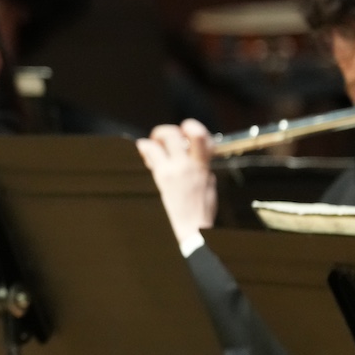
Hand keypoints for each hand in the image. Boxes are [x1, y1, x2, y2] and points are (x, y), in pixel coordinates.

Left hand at [136, 120, 217, 255]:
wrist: (192, 228)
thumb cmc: (202, 209)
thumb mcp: (209, 183)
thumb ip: (202, 166)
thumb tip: (192, 154)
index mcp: (202, 166)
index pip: (200, 136)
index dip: (192, 126)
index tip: (187, 128)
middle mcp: (186, 165)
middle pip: (172, 133)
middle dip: (165, 131)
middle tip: (161, 137)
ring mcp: (171, 170)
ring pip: (155, 142)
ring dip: (151, 141)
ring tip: (152, 147)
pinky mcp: (159, 178)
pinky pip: (148, 156)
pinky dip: (145, 151)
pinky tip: (147, 159)